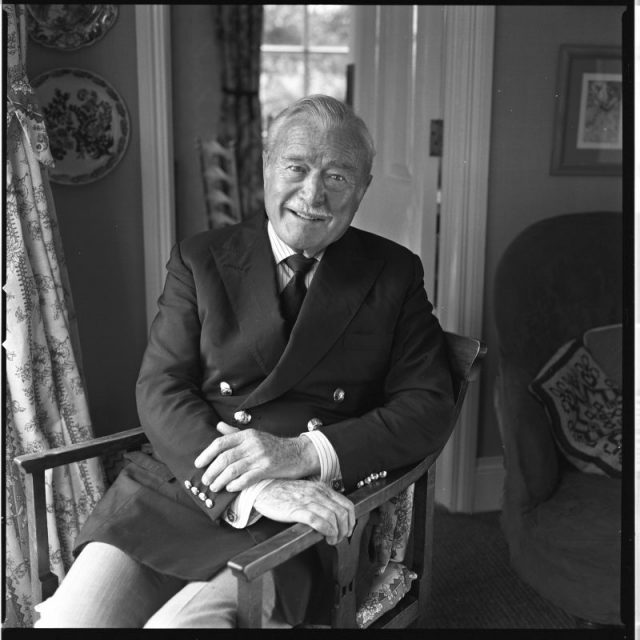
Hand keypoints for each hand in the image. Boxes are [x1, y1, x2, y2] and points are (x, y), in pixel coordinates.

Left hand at [194, 422, 319, 491]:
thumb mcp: (254, 435)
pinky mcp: (268, 469)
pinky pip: (247, 478)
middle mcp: (252, 444)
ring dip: (220, 480)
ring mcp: (260, 456)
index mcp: (247, 435)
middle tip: (205, 480)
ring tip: (214, 487)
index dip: (207, 454)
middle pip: (224, 458)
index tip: (198, 464)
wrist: (298, 453)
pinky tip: (230, 488)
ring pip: (233, 469)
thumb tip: (218, 426)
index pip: (221, 443)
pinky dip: (236, 484)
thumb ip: (235, 433)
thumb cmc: (274, 446)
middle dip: (211, 470)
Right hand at [254, 479, 354, 544]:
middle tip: (339, 538)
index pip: (347, 504)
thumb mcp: (307, 491)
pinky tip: (324, 536)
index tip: (348, 530)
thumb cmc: (284, 492)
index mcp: (321, 489)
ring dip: (336, 533)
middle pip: (342, 513)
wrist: (264, 488)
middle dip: (345, 530)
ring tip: (331, 540)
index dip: (351, 520)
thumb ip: (320, 500)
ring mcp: (307, 501)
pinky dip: (326, 531)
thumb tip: (333, 515)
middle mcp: (317, 493)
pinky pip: (317, 521)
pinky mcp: (295, 510)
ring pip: (333, 518)